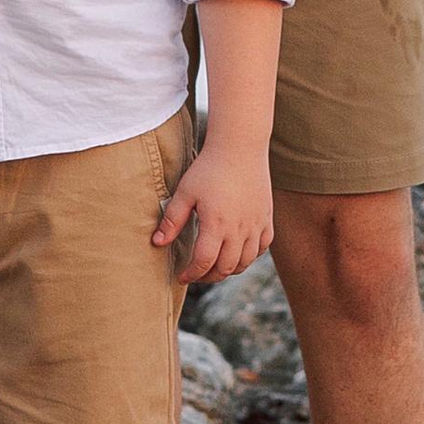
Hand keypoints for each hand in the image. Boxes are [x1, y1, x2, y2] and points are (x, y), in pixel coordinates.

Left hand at [152, 141, 273, 286]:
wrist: (240, 146)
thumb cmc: (209, 167)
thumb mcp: (185, 192)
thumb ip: (172, 219)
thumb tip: (157, 243)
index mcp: (216, 225)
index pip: (204, 263)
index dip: (191, 274)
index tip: (181, 276)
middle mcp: (239, 230)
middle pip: (226, 268)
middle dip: (208, 276)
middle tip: (196, 273)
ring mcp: (256, 225)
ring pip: (245, 262)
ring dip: (229, 269)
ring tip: (215, 265)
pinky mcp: (267, 218)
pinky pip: (262, 248)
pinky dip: (249, 256)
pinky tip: (237, 251)